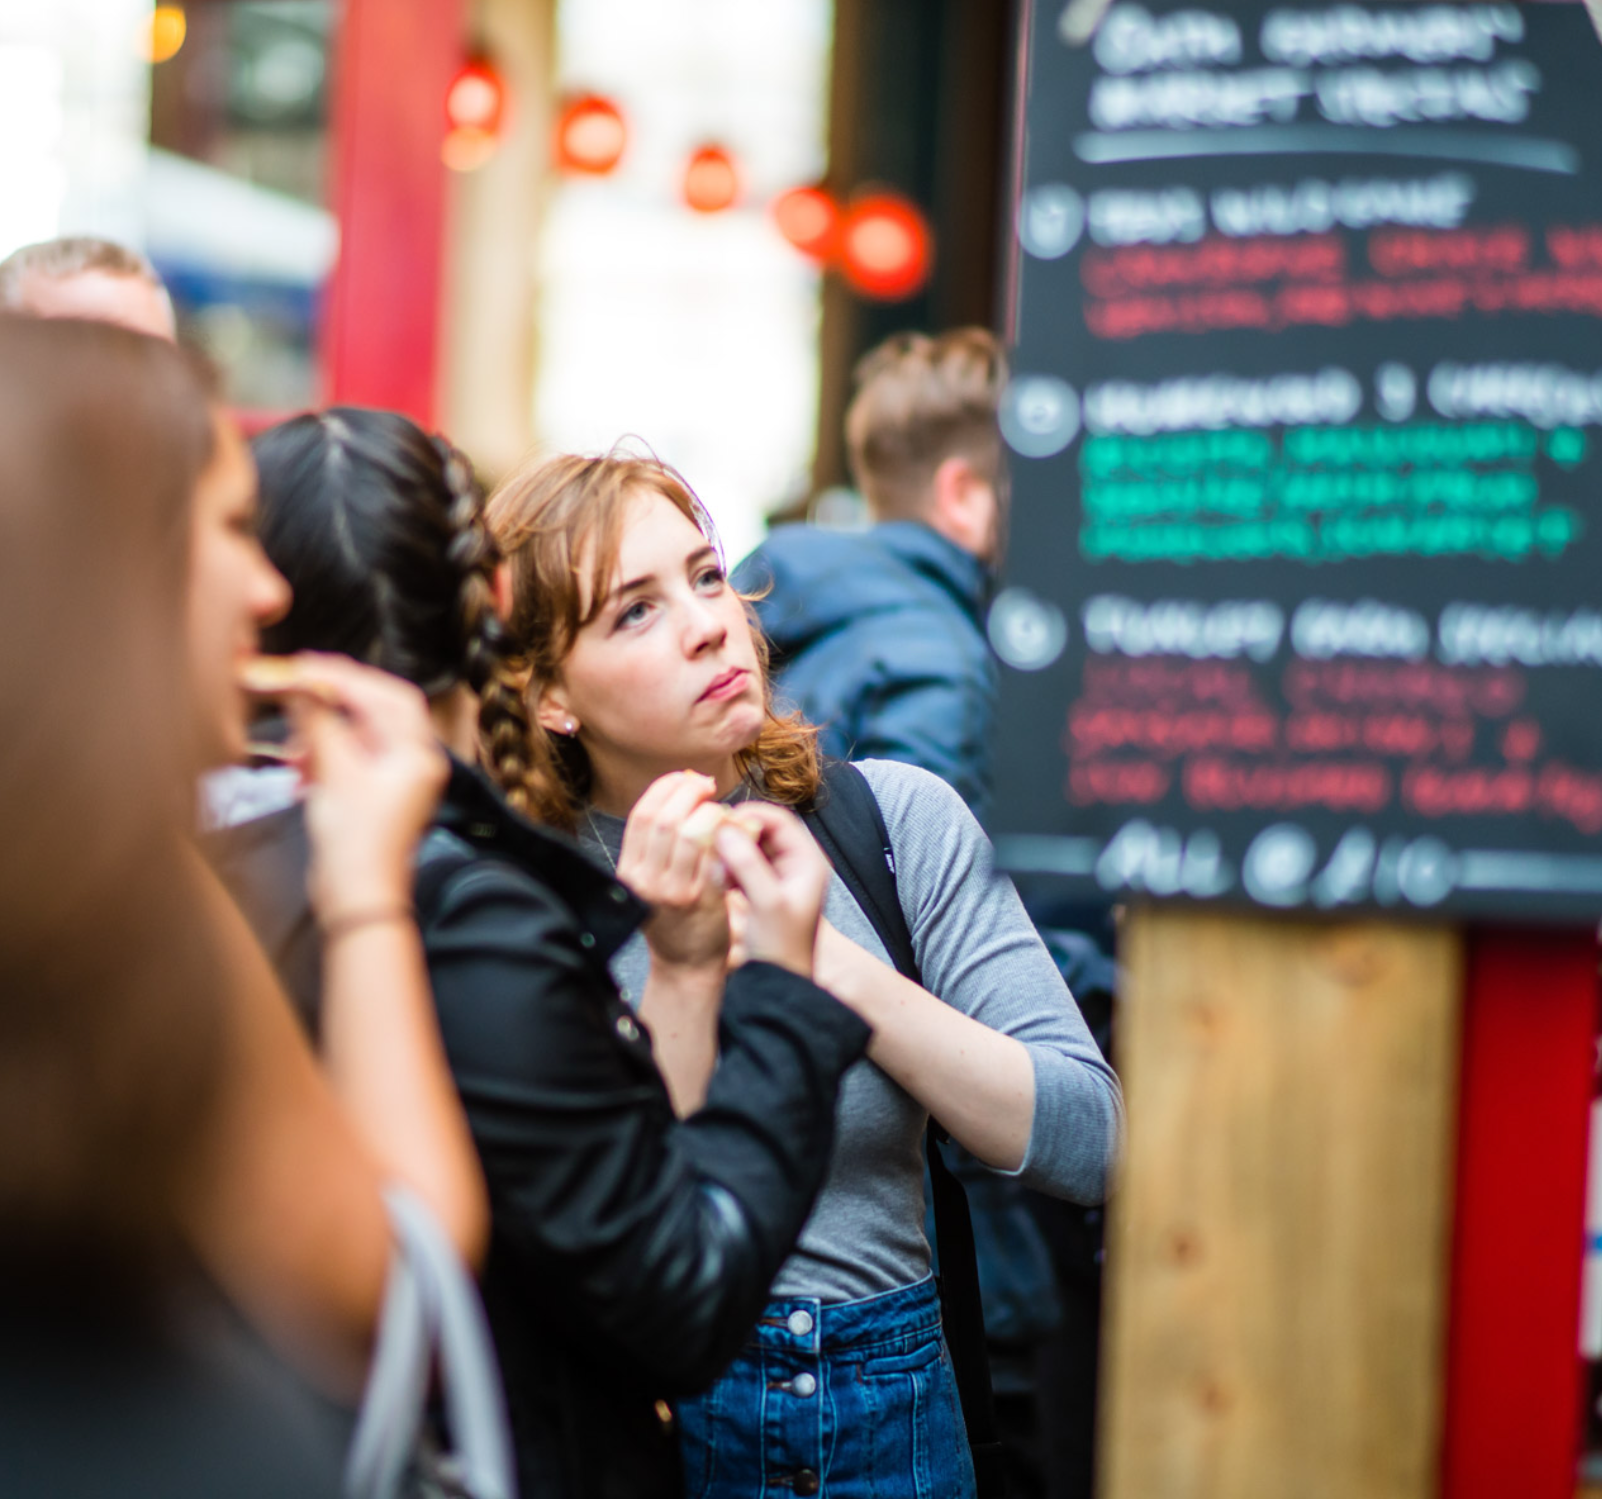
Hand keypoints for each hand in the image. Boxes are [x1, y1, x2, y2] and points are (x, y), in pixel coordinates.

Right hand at [273, 654, 447, 922]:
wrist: (357, 898)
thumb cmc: (355, 842)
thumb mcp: (333, 773)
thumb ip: (319, 723)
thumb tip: (303, 687)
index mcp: (418, 754)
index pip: (388, 696)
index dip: (347, 676)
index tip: (308, 666)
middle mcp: (415, 763)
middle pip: (375, 711)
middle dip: (334, 701)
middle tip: (296, 688)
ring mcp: (397, 780)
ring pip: (359, 736)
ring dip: (322, 734)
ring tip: (294, 750)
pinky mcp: (376, 796)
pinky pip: (350, 760)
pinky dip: (323, 757)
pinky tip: (300, 770)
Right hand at [618, 772, 729, 971]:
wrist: (687, 964)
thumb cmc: (675, 916)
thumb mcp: (650, 879)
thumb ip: (656, 844)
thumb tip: (677, 794)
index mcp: (629, 870)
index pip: (641, 815)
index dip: (665, 789)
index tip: (685, 779)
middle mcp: (644, 880)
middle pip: (665, 819)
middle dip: (690, 794)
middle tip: (708, 788)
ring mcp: (672, 891)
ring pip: (692, 833)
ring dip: (712, 814)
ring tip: (723, 813)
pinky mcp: (701, 900)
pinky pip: (715, 856)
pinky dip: (729, 837)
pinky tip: (737, 834)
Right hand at [712, 803, 830, 978]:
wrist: (778, 985)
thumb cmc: (780, 949)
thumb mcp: (766, 904)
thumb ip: (747, 864)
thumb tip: (725, 830)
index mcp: (808, 863)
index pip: (781, 819)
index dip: (751, 815)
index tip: (721, 821)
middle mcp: (797, 866)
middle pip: (765, 830)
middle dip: (738, 831)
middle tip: (711, 838)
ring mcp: (781, 878)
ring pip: (752, 847)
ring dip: (731, 849)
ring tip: (713, 860)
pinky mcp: (765, 890)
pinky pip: (745, 865)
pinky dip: (730, 865)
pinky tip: (718, 878)